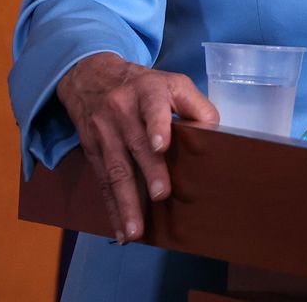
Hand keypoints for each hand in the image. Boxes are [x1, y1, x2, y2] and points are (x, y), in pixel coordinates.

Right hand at [54, 52, 217, 242]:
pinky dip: (111, 208)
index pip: (152, 106)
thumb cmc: (143, 85)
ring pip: (115, 169)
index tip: (161, 146)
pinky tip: (121, 230)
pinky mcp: (92, 150)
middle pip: (135, 143)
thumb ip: (197, 106)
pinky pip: (103, 182)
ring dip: (126, 202)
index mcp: (148, 91)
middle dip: (147, 171)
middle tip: (160, 195)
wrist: (91, 76)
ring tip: (136, 230)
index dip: (157, 125)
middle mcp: (122, 110)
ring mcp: (104, 131)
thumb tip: (215, 137)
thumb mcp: (173, 83)